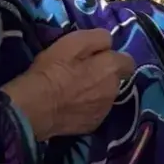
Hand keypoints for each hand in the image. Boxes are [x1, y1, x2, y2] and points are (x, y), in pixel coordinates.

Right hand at [5, 28, 134, 137]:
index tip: (97, 57)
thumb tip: (109, 41)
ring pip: (106, 95)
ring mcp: (104, 110)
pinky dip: (88, 107)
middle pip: (115, 78)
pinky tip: (72, 105)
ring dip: (97, 91)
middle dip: (104, 74)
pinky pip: (96, 111)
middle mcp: (114, 90)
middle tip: (82, 72)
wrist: (36, 107)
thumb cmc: (52, 70)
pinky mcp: (93, 124)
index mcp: (111, 68)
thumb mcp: (72, 42)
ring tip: (75, 90)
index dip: (113, 57)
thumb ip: (97, 38)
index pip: (127, 61)